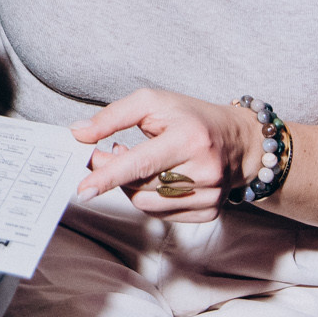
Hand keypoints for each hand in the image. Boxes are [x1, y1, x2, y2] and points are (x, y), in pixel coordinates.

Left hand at [71, 88, 265, 222]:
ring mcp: (210, 195)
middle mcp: (204, 170)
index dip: (108, 176)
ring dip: (131, 186)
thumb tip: (78, 133)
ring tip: (138, 162)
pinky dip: (149, 197)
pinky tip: (155, 177)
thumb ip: (112, 116)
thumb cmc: (190, 117)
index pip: (141, 164)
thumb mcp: (151, 102)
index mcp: (190, 138)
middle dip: (114, 173)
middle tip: (108, 154)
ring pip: (147, 204)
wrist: (239, 139)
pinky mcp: (210, 212)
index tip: (83, 189)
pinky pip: (162, 214)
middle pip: (140, 185)